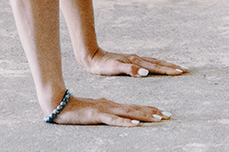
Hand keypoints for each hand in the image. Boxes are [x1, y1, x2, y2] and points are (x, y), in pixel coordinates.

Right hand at [50, 94, 169, 125]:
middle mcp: (112, 105)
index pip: (135, 107)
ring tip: (158, 118)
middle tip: (168, 115)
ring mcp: (105, 109)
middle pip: (136, 109)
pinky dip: (126, 122)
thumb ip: (109, 112)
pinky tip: (136, 124)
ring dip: (145, 115)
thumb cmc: (78, 109)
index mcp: (113, 104)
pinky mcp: (97, 115)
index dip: (150, 110)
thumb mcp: (97, 110)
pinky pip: (114, 120)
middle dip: (153, 112)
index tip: (164, 113)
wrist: (60, 104)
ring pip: (129, 113)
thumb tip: (121, 114)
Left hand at [81, 48, 187, 77]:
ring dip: (165, 65)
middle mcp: (137, 59)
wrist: (92, 57)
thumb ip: (130, 70)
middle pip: (158, 63)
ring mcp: (134, 59)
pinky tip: (156, 67)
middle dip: (171, 67)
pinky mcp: (130, 61)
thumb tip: (145, 73)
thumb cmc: (103, 65)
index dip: (168, 70)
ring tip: (175, 68)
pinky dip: (156, 65)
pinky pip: (148, 62)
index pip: (156, 66)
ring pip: (154, 62)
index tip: (180, 71)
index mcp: (136, 62)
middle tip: (184, 70)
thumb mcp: (115, 68)